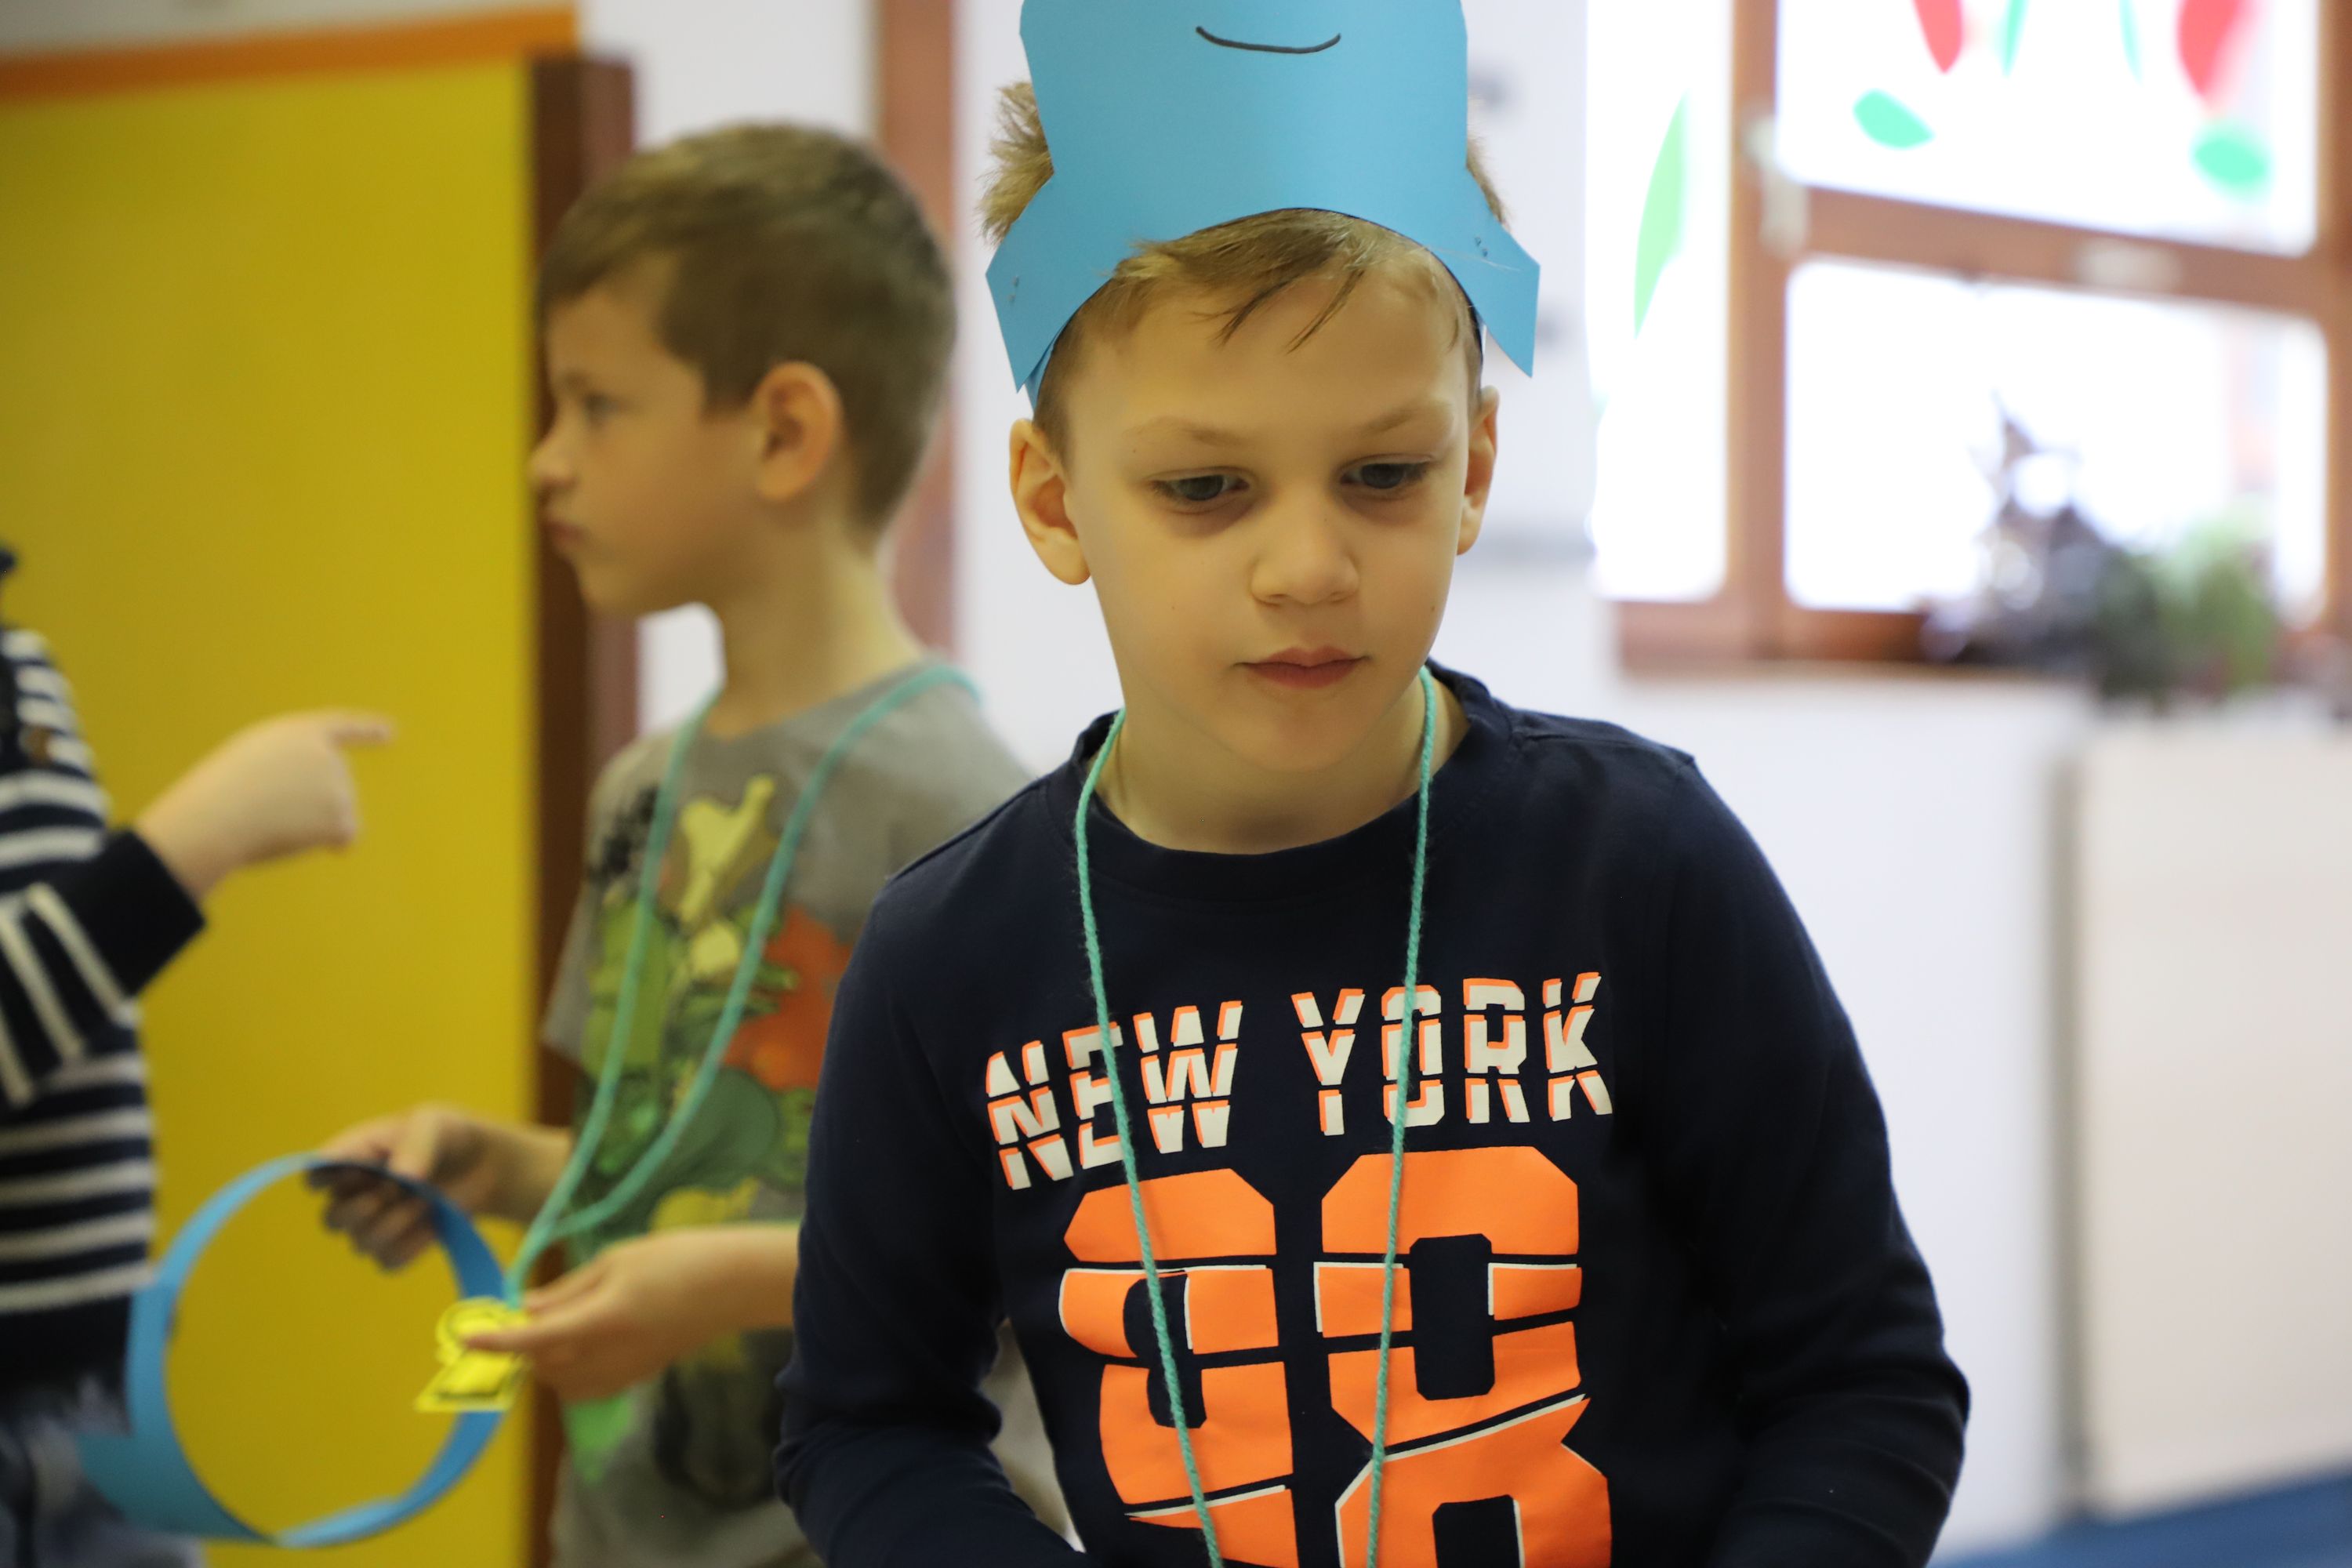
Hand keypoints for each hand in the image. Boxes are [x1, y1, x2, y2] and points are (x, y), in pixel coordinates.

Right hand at [137, 711, 393, 898]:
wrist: (218, 816)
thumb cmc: (223, 794)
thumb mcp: (252, 766)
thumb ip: (293, 771)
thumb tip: (333, 813)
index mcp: (300, 733)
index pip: (341, 728)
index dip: (366, 731)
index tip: (389, 733)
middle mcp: (329, 755)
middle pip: (336, 786)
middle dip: (313, 802)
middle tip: (270, 807)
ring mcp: (339, 784)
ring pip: (338, 813)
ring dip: (313, 825)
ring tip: (275, 820)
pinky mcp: (342, 815)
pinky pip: (346, 837)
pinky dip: (330, 843)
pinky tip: (300, 839)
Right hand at [312, 1105, 559, 1268]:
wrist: (481, 1163)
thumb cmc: (447, 1136)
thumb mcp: (435, 1124)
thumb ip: (416, 1144)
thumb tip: (401, 1176)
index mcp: (351, 1157)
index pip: (315, 1174)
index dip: (327, 1179)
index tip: (360, 1171)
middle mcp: (354, 1193)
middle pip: (331, 1220)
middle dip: (364, 1209)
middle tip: (396, 1190)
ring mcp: (373, 1223)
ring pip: (361, 1244)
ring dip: (397, 1223)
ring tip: (426, 1200)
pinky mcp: (397, 1246)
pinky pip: (389, 1261)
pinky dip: (413, 1245)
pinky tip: (433, 1222)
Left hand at [467, 1226, 796, 1402]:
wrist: (733, 1285)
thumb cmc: (677, 1258)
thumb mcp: (617, 1260)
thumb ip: (569, 1290)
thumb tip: (526, 1309)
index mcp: (600, 1321)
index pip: (534, 1340)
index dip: (497, 1340)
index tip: (466, 1337)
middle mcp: (608, 1355)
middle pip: (542, 1366)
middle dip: (522, 1346)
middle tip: (520, 1313)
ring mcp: (624, 1371)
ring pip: (561, 1382)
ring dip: (544, 1361)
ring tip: (552, 1326)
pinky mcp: (638, 1375)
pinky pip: (587, 1386)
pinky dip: (570, 1370)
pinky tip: (579, 1343)